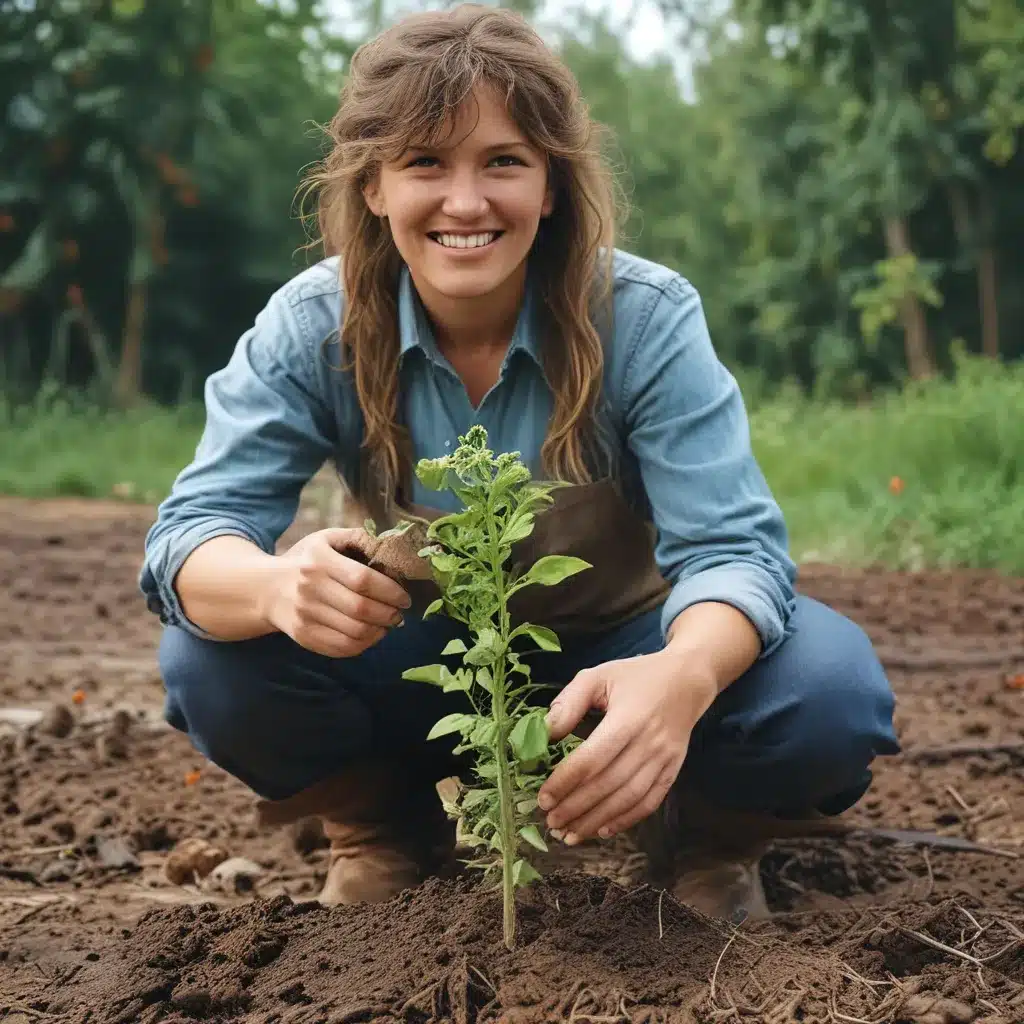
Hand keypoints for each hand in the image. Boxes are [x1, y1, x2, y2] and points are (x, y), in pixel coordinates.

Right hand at [265, 527, 410, 657]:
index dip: (390, 591)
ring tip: (388, 624)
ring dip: (380, 631)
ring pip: (354, 632)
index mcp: (319, 561)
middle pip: (360, 609)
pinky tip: (371, 635)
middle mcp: (310, 589)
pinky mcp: (304, 636)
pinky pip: (342, 648)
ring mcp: (305, 615)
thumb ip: (356, 537)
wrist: (266, 588)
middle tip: (399, 614)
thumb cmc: (306, 561)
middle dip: (389, 614)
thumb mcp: (326, 539)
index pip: (362, 579)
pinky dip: (365, 645)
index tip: (404, 598)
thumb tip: (391, 542)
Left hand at [536, 650, 716, 843]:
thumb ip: (570, 701)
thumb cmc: (636, 676)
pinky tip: (603, 830)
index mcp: (628, 718)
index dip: (566, 782)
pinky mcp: (673, 770)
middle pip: (609, 784)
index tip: (544, 799)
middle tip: (551, 823)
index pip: (593, 759)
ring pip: (628, 798)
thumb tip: (545, 732)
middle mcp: (649, 743)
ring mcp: (664, 760)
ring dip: (597, 820)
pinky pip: (650, 802)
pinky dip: (627, 820)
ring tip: (571, 834)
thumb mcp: (599, 675)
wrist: (687, 679)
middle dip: (576, 808)